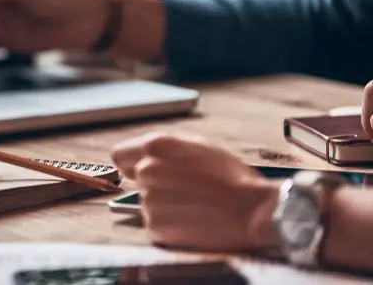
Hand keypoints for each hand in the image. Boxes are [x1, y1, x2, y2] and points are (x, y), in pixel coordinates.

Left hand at [111, 133, 279, 251]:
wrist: (252, 210)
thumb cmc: (231, 177)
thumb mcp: (199, 147)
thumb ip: (166, 150)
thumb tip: (144, 157)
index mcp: (157, 146)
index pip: (120, 155)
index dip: (131, 163)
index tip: (137, 170)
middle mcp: (147, 170)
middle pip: (140, 180)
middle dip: (157, 185)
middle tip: (186, 191)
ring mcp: (149, 199)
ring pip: (149, 203)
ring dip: (165, 206)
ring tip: (195, 206)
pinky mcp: (155, 227)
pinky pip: (156, 225)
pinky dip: (170, 226)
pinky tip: (192, 221)